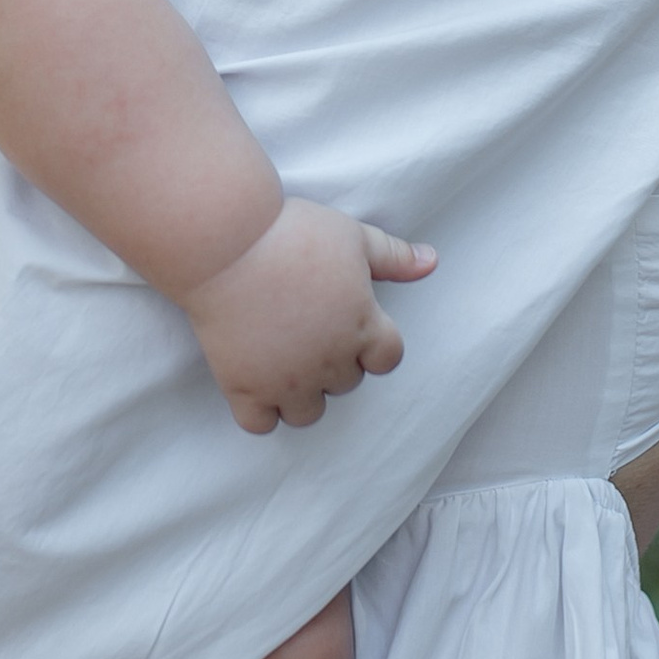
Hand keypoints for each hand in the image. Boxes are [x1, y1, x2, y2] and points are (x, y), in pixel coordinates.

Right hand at [184, 200, 436, 435]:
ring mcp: (286, 379)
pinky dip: (261, 412)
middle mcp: (329, 360)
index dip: (373, 345)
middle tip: (307, 327)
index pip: (388, 360)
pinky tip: (254, 381)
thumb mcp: (353, 236)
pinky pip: (260, 425)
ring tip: (284, 360)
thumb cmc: (292, 232)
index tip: (351, 325)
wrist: (226, 241)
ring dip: (302, 394)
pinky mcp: (244, 386)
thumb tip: (432, 262)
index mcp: (362, 326)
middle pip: (347, 384)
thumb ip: (394, 256)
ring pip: (309, 414)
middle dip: (334, 362)